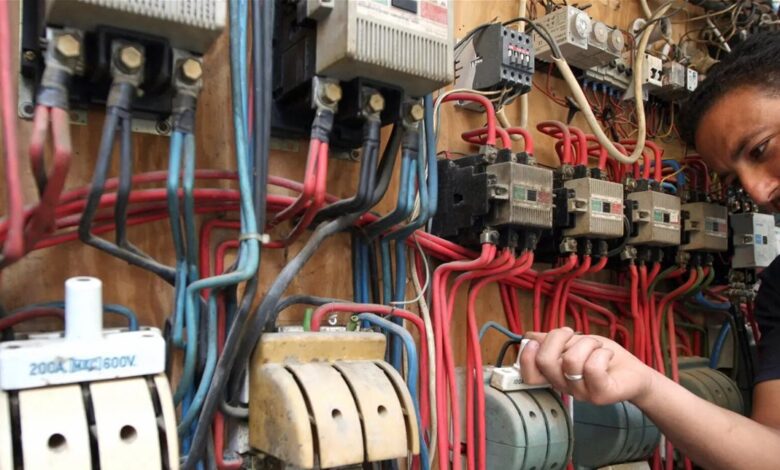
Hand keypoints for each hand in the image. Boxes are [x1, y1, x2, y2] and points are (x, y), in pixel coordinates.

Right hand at [519, 327, 657, 405]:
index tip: (536, 341)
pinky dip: (601, 353)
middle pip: (545, 362)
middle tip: (573, 334)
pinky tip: (607, 355)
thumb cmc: (603, 358)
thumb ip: (553, 342)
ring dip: (586, 343)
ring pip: (571, 360)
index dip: (526, 357)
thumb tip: (529, 336)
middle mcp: (565, 387)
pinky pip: (592, 368)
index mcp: (556, 376)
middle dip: (558, 337)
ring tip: (597, 346)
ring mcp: (582, 393)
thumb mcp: (575, 344)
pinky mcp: (601, 394)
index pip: (529, 375)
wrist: (636, 373)